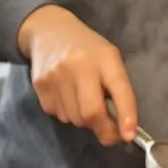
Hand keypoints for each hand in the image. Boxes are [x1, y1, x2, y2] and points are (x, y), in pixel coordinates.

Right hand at [18, 5, 137, 146]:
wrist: (49, 31)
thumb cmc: (87, 49)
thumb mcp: (109, 59)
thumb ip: (117, 88)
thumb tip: (121, 127)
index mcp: (104, 58)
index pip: (119, 89)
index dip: (126, 115)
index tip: (128, 136)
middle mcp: (79, 66)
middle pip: (91, 113)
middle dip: (103, 129)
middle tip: (109, 131)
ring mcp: (56, 75)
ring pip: (74, 118)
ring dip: (83, 119)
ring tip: (83, 99)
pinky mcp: (40, 85)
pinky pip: (57, 114)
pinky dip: (67, 113)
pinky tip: (67, 95)